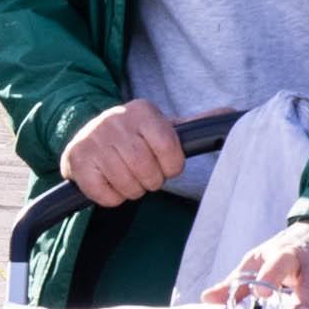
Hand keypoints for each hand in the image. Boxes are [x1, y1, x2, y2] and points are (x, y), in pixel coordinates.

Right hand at [63, 100, 185, 206]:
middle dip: (151, 181)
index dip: (171, 166)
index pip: (170, 149)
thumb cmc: (133, 137)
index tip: (164, 164)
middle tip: (144, 174)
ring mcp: (93, 140)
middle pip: (147, 171)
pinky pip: (105, 196)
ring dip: (132, 190)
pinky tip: (109, 182)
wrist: (86, 136)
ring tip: (127, 177)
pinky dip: (113, 198)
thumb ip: (193, 125)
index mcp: (142, 110)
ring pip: (128, 186)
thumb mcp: (162, 127)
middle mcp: (115, 120)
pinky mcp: (77, 161)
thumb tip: (231, 113)